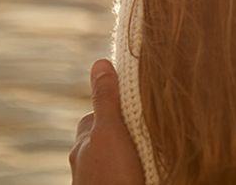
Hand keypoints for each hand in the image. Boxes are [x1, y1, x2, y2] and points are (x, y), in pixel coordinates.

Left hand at [70, 59, 146, 184]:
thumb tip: (100, 62)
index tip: (137, 100)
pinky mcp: (117, 184)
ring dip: (130, 150)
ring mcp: (98, 178)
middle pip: (105, 135)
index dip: (116, 105)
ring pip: (115, 155)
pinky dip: (133, 167)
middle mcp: (87, 161)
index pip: (97, 115)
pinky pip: (123, 171)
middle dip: (122, 128)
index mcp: (84, 143)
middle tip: (147, 124)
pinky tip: (147, 168)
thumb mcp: (110, 132)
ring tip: (151, 148)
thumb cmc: (112, 177)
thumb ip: (107, 100)